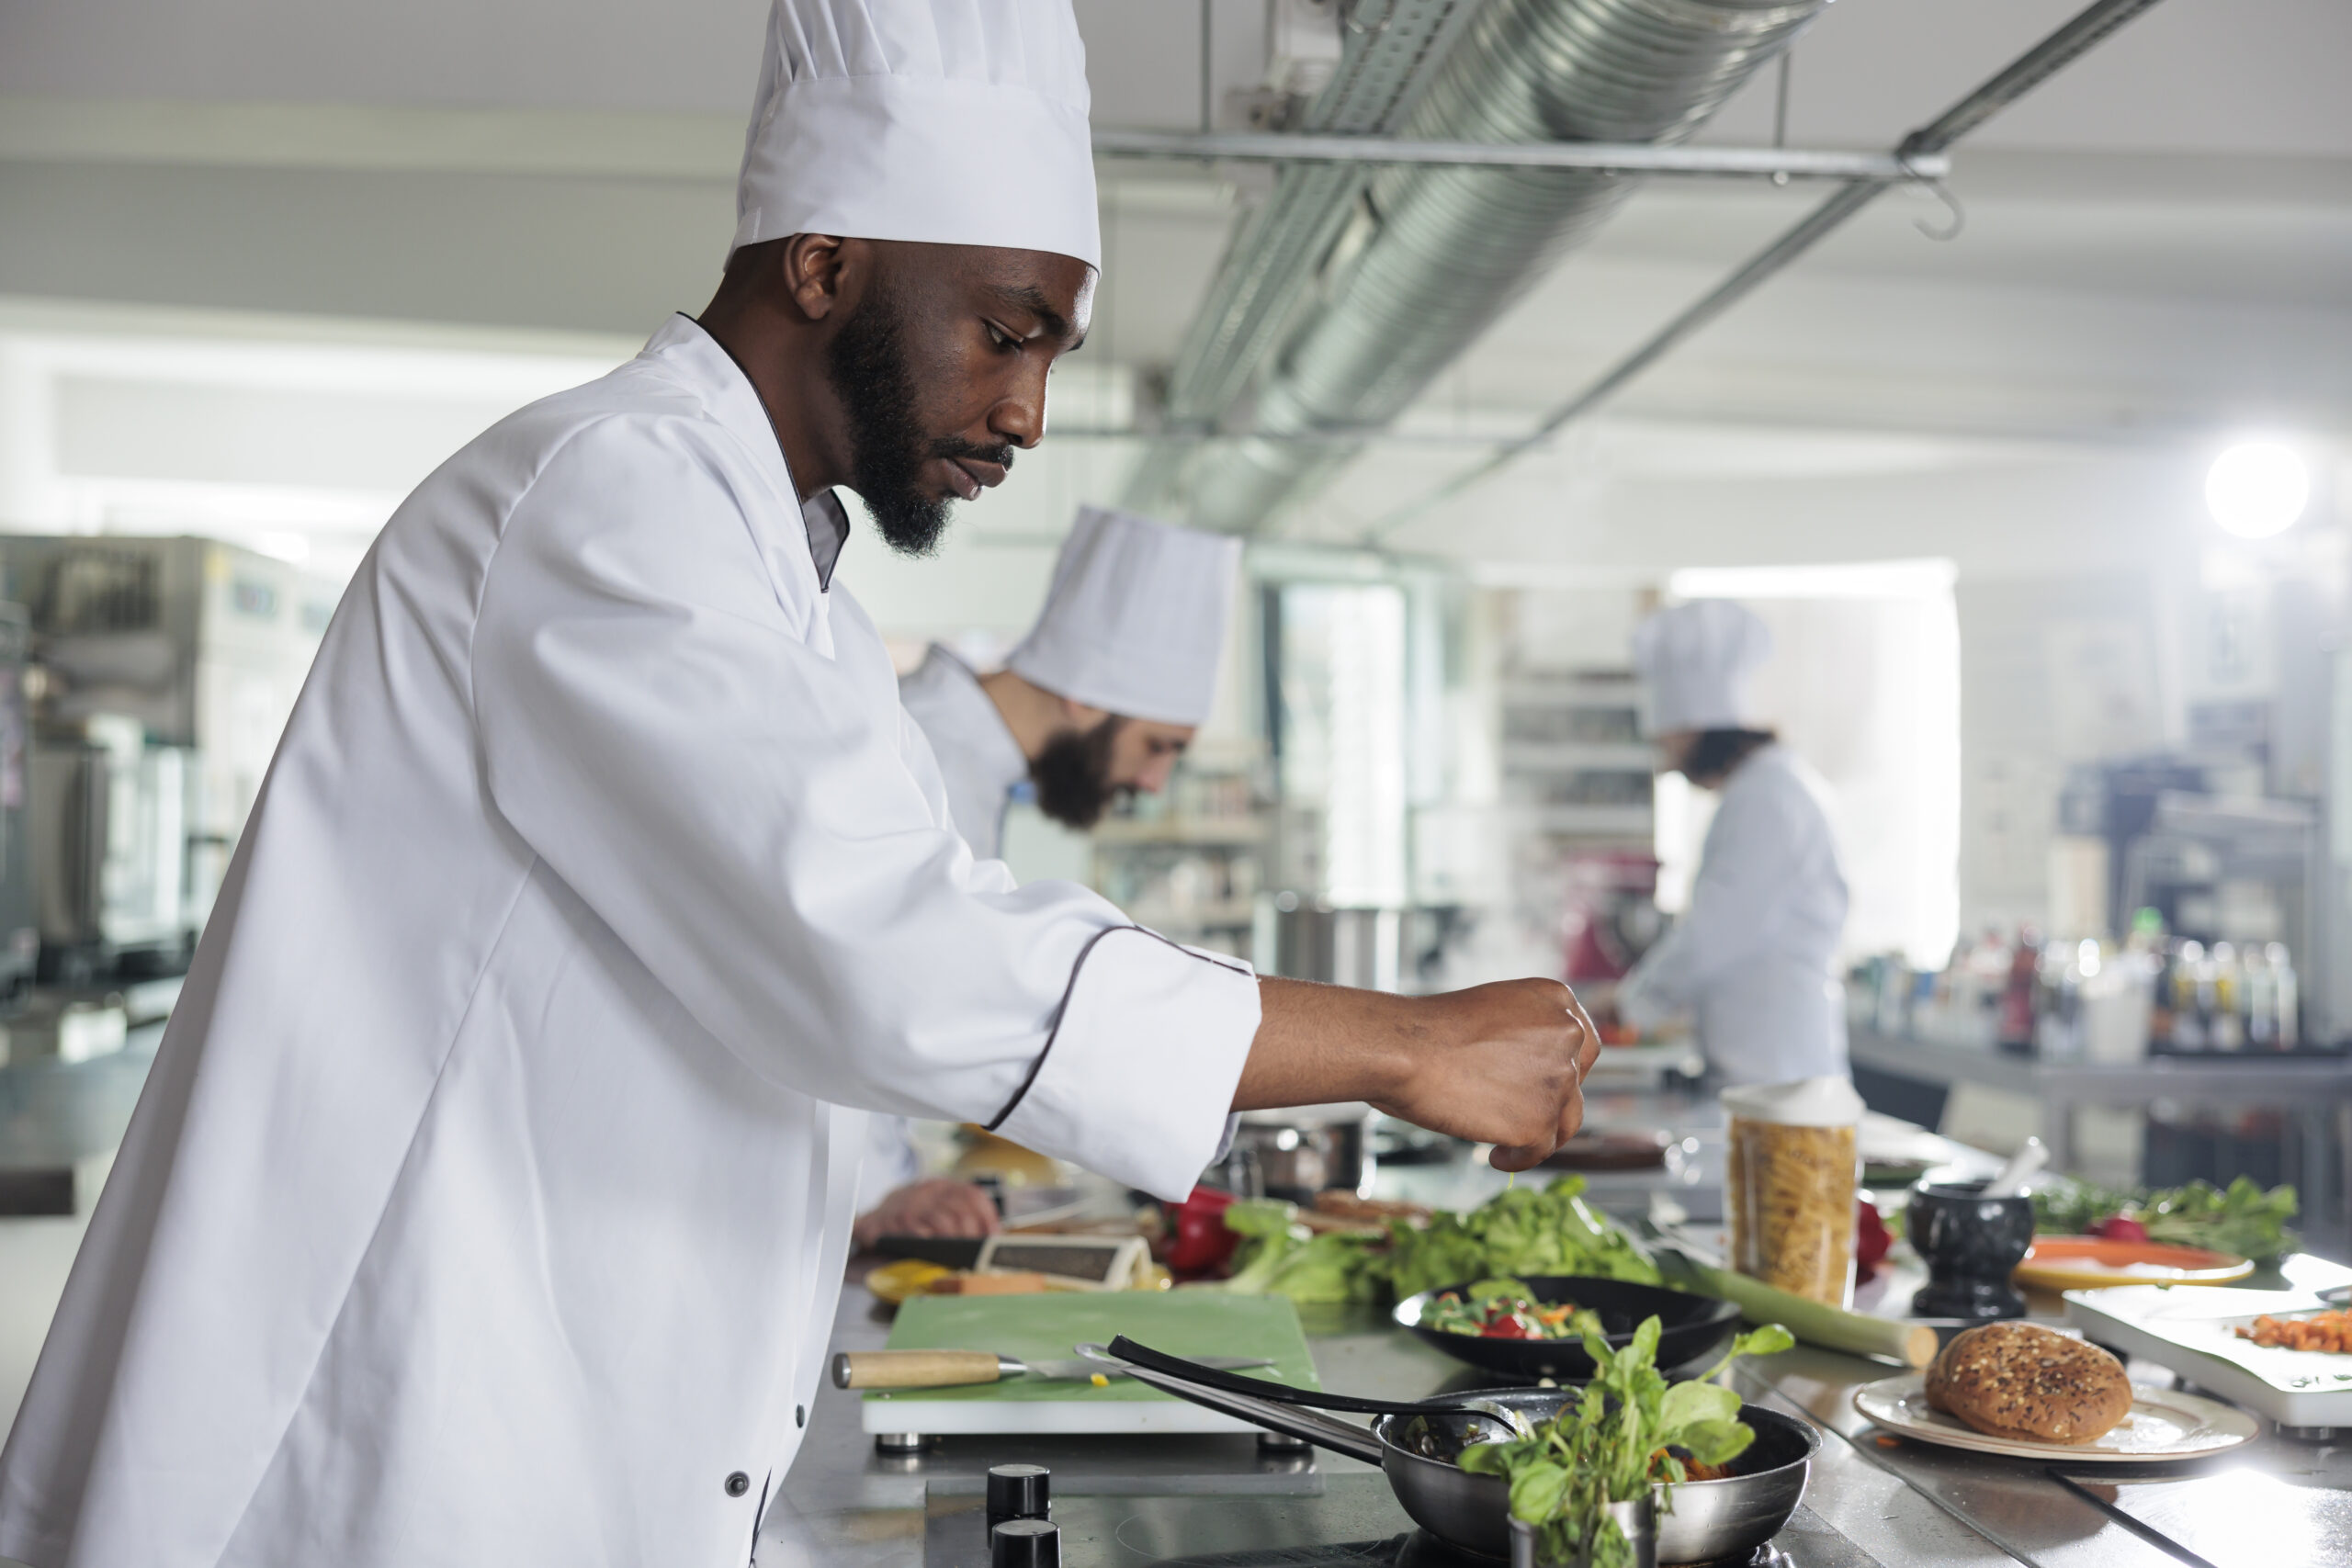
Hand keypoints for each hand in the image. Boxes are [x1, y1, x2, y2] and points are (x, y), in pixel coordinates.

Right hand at [852, 1178, 1000, 1251]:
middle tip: (974, 1253)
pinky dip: (931, 1244)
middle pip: (961, 1212)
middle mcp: (929, 1191)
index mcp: (943, 1187)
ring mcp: (913, 1205)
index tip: (993, 1236)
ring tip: (958, 1256)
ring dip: (954, 1244)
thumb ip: (960, 1215)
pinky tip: (936, 1252)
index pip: (973, 1195)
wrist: (877, 1218)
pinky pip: (919, 1233)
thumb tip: (992, 1237)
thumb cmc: (915, 1216)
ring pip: (943, 1223)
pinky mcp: (897, 1222)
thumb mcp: (936, 1206)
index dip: (987, 1217)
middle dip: (971, 1236)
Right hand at [1239, 977, 1599, 1170]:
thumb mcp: (1491, 1011)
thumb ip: (1522, 1034)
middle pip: (1577, 1083)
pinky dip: (1519, 1159)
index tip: (1548, 1086)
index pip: (1583, 1043)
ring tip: (1507, 1143)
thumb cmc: (1426, 1030)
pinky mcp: (1540, 1120)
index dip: (1566, 1070)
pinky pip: (1540, 1150)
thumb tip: (1528, 1071)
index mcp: (1555, 999)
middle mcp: (1567, 1034)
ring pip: (1566, 1121)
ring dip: (1540, 1134)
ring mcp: (1558, 1078)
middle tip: (1523, 1114)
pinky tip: (1496, 1157)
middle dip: (1554, 1102)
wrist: (1404, 1049)